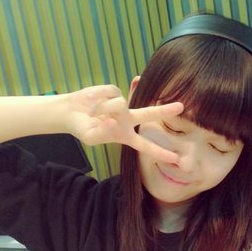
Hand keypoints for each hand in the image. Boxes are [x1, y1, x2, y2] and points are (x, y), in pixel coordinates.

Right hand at [65, 85, 183, 162]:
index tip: (175, 159)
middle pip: (149, 114)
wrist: (70, 112)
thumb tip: (114, 121)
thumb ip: (102, 133)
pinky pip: (109, 93)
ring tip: (90, 113)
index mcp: (125, 136)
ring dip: (102, 108)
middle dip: (164, 110)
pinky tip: (90, 101)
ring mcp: (121, 105)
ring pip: (119, 104)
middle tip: (181, 106)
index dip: (159, 152)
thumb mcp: (90, 137)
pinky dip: (97, 98)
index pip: (145, 146)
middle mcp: (127, 119)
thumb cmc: (82, 128)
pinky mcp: (113, 91)